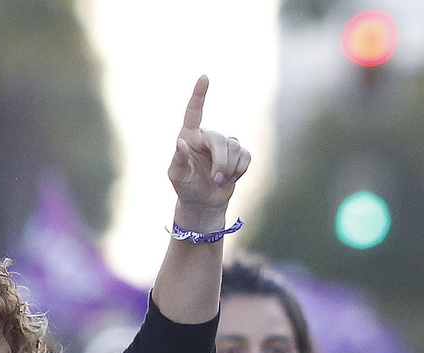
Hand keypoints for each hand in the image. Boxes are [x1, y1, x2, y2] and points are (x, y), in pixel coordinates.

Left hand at [167, 76, 251, 216]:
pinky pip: (246, 156)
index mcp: (189, 136)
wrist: (204, 203)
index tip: (204, 78)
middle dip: (221, 161)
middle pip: (220, 139)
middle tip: (217, 180)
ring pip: (235, 147)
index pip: (194, 112)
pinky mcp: (238, 155)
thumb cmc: (186, 188)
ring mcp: (224, 145)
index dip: (199, 95)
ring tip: (220, 181)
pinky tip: (231, 179)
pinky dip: (240, 170)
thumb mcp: (177, 176)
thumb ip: (178, 160)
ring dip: (229, 169)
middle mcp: (207, 137)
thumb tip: (180, 142)